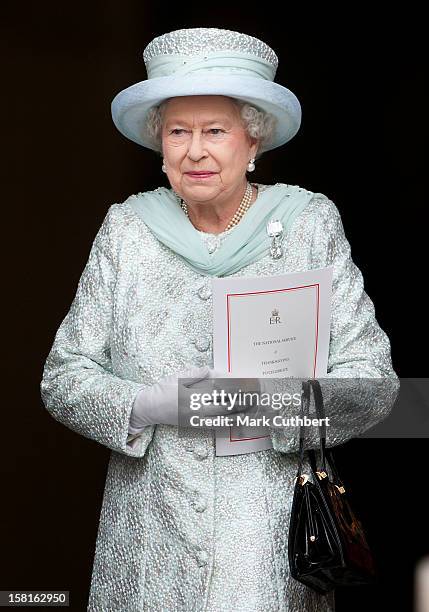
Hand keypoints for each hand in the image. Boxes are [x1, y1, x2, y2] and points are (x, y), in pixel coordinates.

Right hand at [128, 365, 251, 431]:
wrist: (150, 407)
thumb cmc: (164, 389)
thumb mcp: (179, 376)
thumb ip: (198, 374)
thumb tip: (216, 371)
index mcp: (193, 393)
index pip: (219, 390)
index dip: (234, 387)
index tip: (247, 384)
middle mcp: (196, 408)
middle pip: (225, 405)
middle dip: (241, 401)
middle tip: (256, 396)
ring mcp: (196, 418)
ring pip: (222, 418)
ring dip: (238, 414)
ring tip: (252, 408)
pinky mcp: (195, 425)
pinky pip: (215, 426)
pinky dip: (228, 423)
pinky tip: (238, 419)